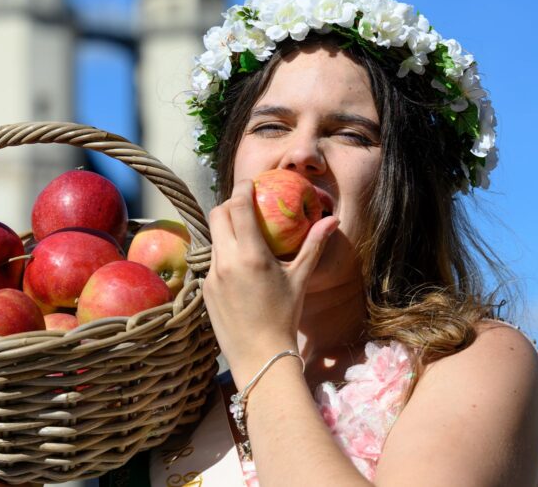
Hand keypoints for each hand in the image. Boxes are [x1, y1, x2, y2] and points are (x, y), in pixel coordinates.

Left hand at [202, 178, 338, 387]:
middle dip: (229, 204)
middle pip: (217, 215)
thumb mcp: (300, 279)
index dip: (242, 188)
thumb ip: (313, 246)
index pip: (238, 207)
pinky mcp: (205, 288)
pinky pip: (212, 260)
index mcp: (250, 256)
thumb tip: (332, 221)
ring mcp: (212, 275)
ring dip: (224, 228)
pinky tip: (238, 262)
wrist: (260, 356)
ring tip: (242, 231)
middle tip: (245, 204)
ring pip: (213, 238)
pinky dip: (223, 252)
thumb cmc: (285, 316)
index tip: (250, 182)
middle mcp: (226, 261)